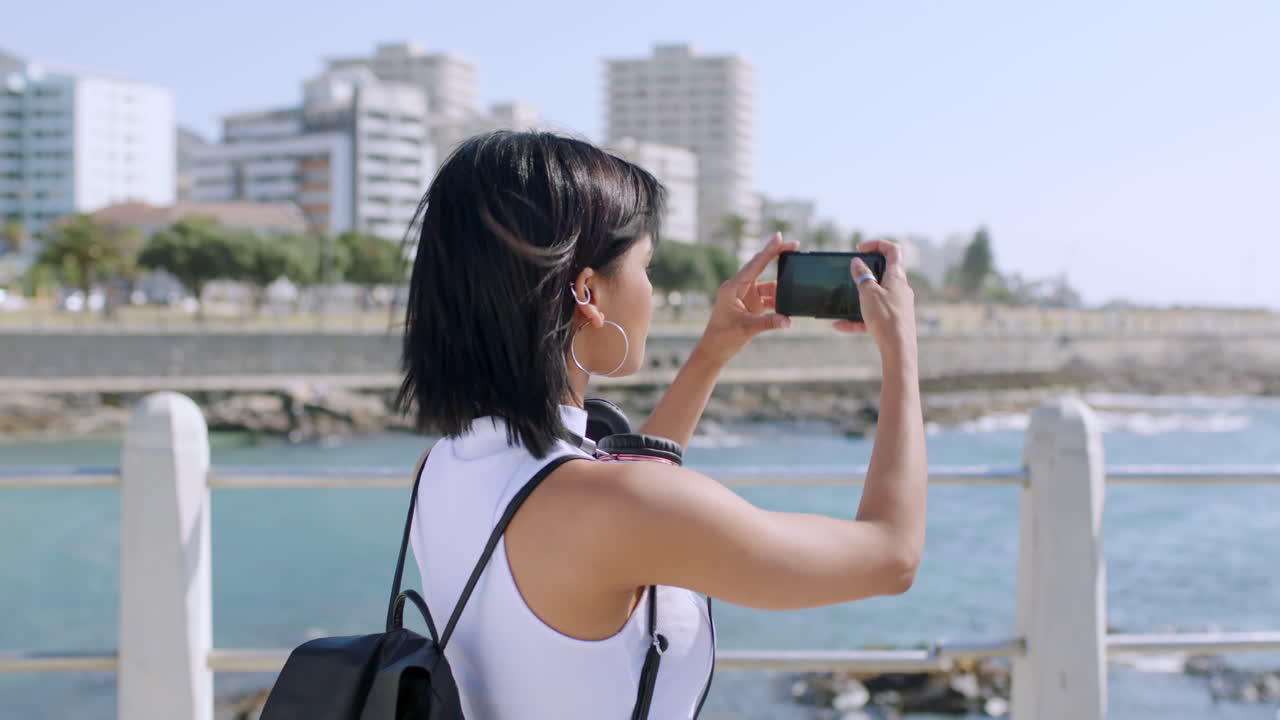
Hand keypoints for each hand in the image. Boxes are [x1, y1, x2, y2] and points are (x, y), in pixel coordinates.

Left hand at [696, 232, 799, 365]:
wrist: (714, 351)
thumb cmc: (722, 337)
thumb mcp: (746, 328)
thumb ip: (768, 322)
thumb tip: (788, 321)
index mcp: (733, 287)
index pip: (754, 265)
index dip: (768, 251)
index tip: (779, 237)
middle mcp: (739, 288)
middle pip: (761, 267)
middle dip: (778, 257)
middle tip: (795, 245)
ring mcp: (746, 296)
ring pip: (768, 285)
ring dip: (782, 287)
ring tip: (796, 286)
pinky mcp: (751, 306)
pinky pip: (769, 298)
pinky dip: (779, 300)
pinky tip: (789, 304)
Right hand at [833, 239, 917, 361]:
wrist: (899, 349)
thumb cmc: (886, 318)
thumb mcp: (868, 293)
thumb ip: (862, 276)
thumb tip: (857, 262)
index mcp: (897, 277)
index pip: (893, 250)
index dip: (877, 244)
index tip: (860, 248)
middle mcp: (900, 289)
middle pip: (885, 271)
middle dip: (866, 270)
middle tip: (851, 272)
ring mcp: (897, 305)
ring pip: (876, 295)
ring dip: (859, 296)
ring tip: (843, 299)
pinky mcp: (892, 320)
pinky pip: (873, 315)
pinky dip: (857, 318)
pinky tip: (839, 325)